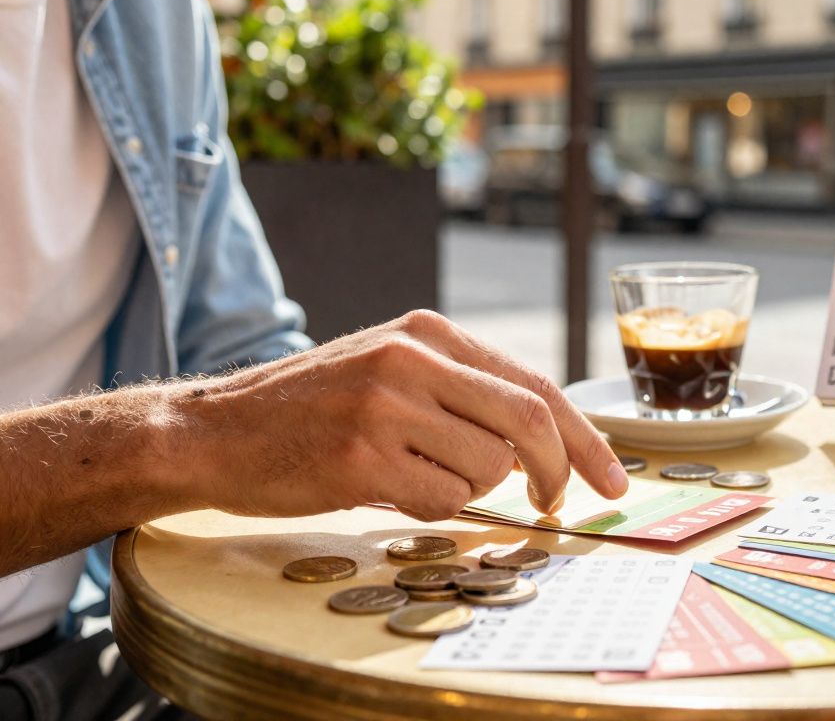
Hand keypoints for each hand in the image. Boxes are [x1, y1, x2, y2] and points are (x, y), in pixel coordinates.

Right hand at [173, 310, 627, 521]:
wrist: (216, 431)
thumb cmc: (315, 408)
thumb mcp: (394, 370)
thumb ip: (466, 392)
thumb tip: (550, 443)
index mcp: (429, 332)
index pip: (534, 385)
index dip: (584, 437)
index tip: (613, 478)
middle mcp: (413, 359)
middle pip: (529, 422)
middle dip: (557, 471)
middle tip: (553, 504)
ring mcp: (386, 405)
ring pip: (486, 468)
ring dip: (466, 489)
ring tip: (411, 474)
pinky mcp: (362, 456)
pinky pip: (442, 500)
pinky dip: (429, 506)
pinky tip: (384, 486)